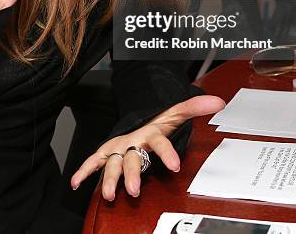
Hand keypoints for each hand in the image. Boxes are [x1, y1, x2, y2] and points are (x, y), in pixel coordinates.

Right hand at [70, 94, 224, 200]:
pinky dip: (84, 171)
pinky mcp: (107, 153)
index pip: (160, 142)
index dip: (168, 153)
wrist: (136, 118)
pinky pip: (94, 161)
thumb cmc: (156, 122)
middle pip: (132, 157)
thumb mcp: (175, 114)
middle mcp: (133, 140)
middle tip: (135, 189)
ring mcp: (119, 147)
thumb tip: (219, 100)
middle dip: (132, 173)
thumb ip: (195, 108)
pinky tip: (77, 183)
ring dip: (110, 178)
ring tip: (111, 194)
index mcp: (151, 132)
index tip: (176, 165)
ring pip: (114, 163)